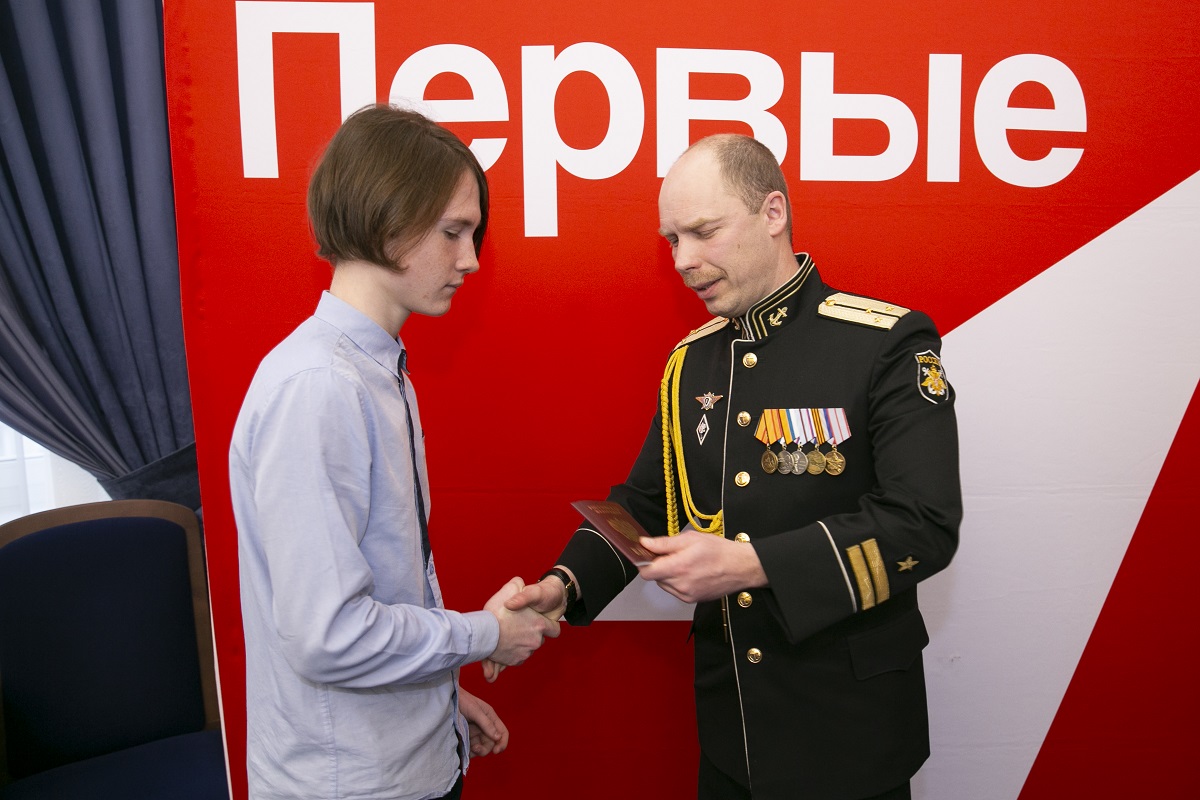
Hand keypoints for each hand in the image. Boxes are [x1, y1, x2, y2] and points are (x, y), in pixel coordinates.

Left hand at [459, 687, 508, 755]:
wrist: (447, 700)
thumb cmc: (462, 700)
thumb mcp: (475, 711)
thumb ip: (486, 724)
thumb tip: (498, 738)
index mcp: (491, 718)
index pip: (502, 733)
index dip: (502, 743)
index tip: (496, 751)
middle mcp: (485, 727)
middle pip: (491, 743)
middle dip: (485, 749)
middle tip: (475, 748)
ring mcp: (475, 733)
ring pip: (481, 748)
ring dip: (476, 751)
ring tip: (468, 749)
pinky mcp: (466, 737)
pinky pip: (470, 749)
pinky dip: (468, 752)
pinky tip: (463, 750)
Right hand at [484, 577, 559, 668]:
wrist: (480, 635)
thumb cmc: (496, 612)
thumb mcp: (509, 590)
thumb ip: (518, 585)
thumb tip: (519, 583)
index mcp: (539, 625)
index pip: (554, 630)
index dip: (548, 626)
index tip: (539, 623)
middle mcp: (535, 641)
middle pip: (538, 639)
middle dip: (530, 634)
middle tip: (516, 626)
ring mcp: (525, 653)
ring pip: (527, 648)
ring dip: (519, 643)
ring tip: (506, 635)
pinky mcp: (515, 662)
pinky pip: (517, 657)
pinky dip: (511, 653)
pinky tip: (503, 645)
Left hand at [636, 531, 766, 602]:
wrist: (741, 567)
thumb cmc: (719, 550)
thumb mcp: (691, 539)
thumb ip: (664, 543)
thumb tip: (645, 543)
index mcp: (678, 567)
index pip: (646, 572)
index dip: (644, 562)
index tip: (648, 554)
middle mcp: (680, 585)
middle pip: (655, 578)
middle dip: (659, 566)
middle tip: (673, 555)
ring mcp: (686, 595)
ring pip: (665, 584)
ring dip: (668, 574)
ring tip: (686, 563)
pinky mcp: (692, 600)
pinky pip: (676, 591)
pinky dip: (678, 582)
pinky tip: (692, 572)